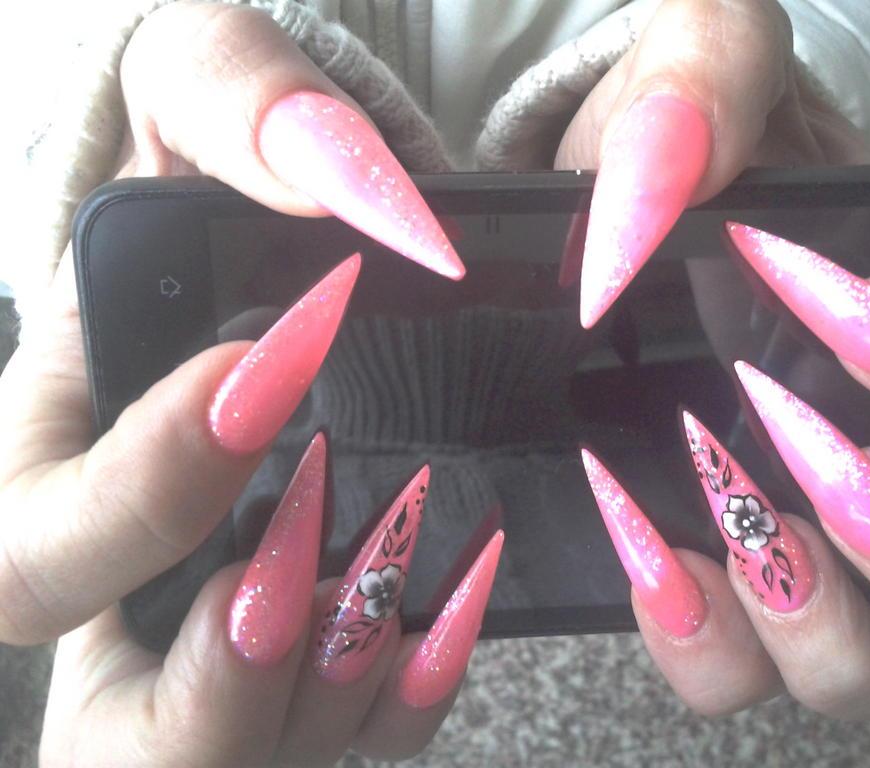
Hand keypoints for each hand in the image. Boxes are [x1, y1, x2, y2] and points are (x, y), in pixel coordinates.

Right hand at [0, 4, 486, 763]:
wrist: (269, 214)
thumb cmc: (210, 156)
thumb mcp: (190, 86)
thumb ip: (235, 103)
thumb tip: (329, 174)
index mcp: (46, 457)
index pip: (43, 547)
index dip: (151, 488)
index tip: (274, 367)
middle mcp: (124, 575)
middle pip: (122, 723)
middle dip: (231, 652)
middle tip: (327, 526)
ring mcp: (217, 625)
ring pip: (252, 737)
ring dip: (339, 669)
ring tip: (408, 536)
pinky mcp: (311, 634)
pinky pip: (357, 721)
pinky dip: (415, 679)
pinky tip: (466, 588)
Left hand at [565, 0, 869, 720]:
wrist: (635, 216)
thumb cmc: (704, 154)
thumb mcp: (713, 80)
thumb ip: (706, 84)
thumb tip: (656, 179)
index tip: (861, 309)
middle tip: (813, 451)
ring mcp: (844, 553)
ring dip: (829, 626)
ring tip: (742, 535)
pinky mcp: (747, 589)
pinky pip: (756, 675)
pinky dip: (715, 651)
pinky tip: (662, 571)